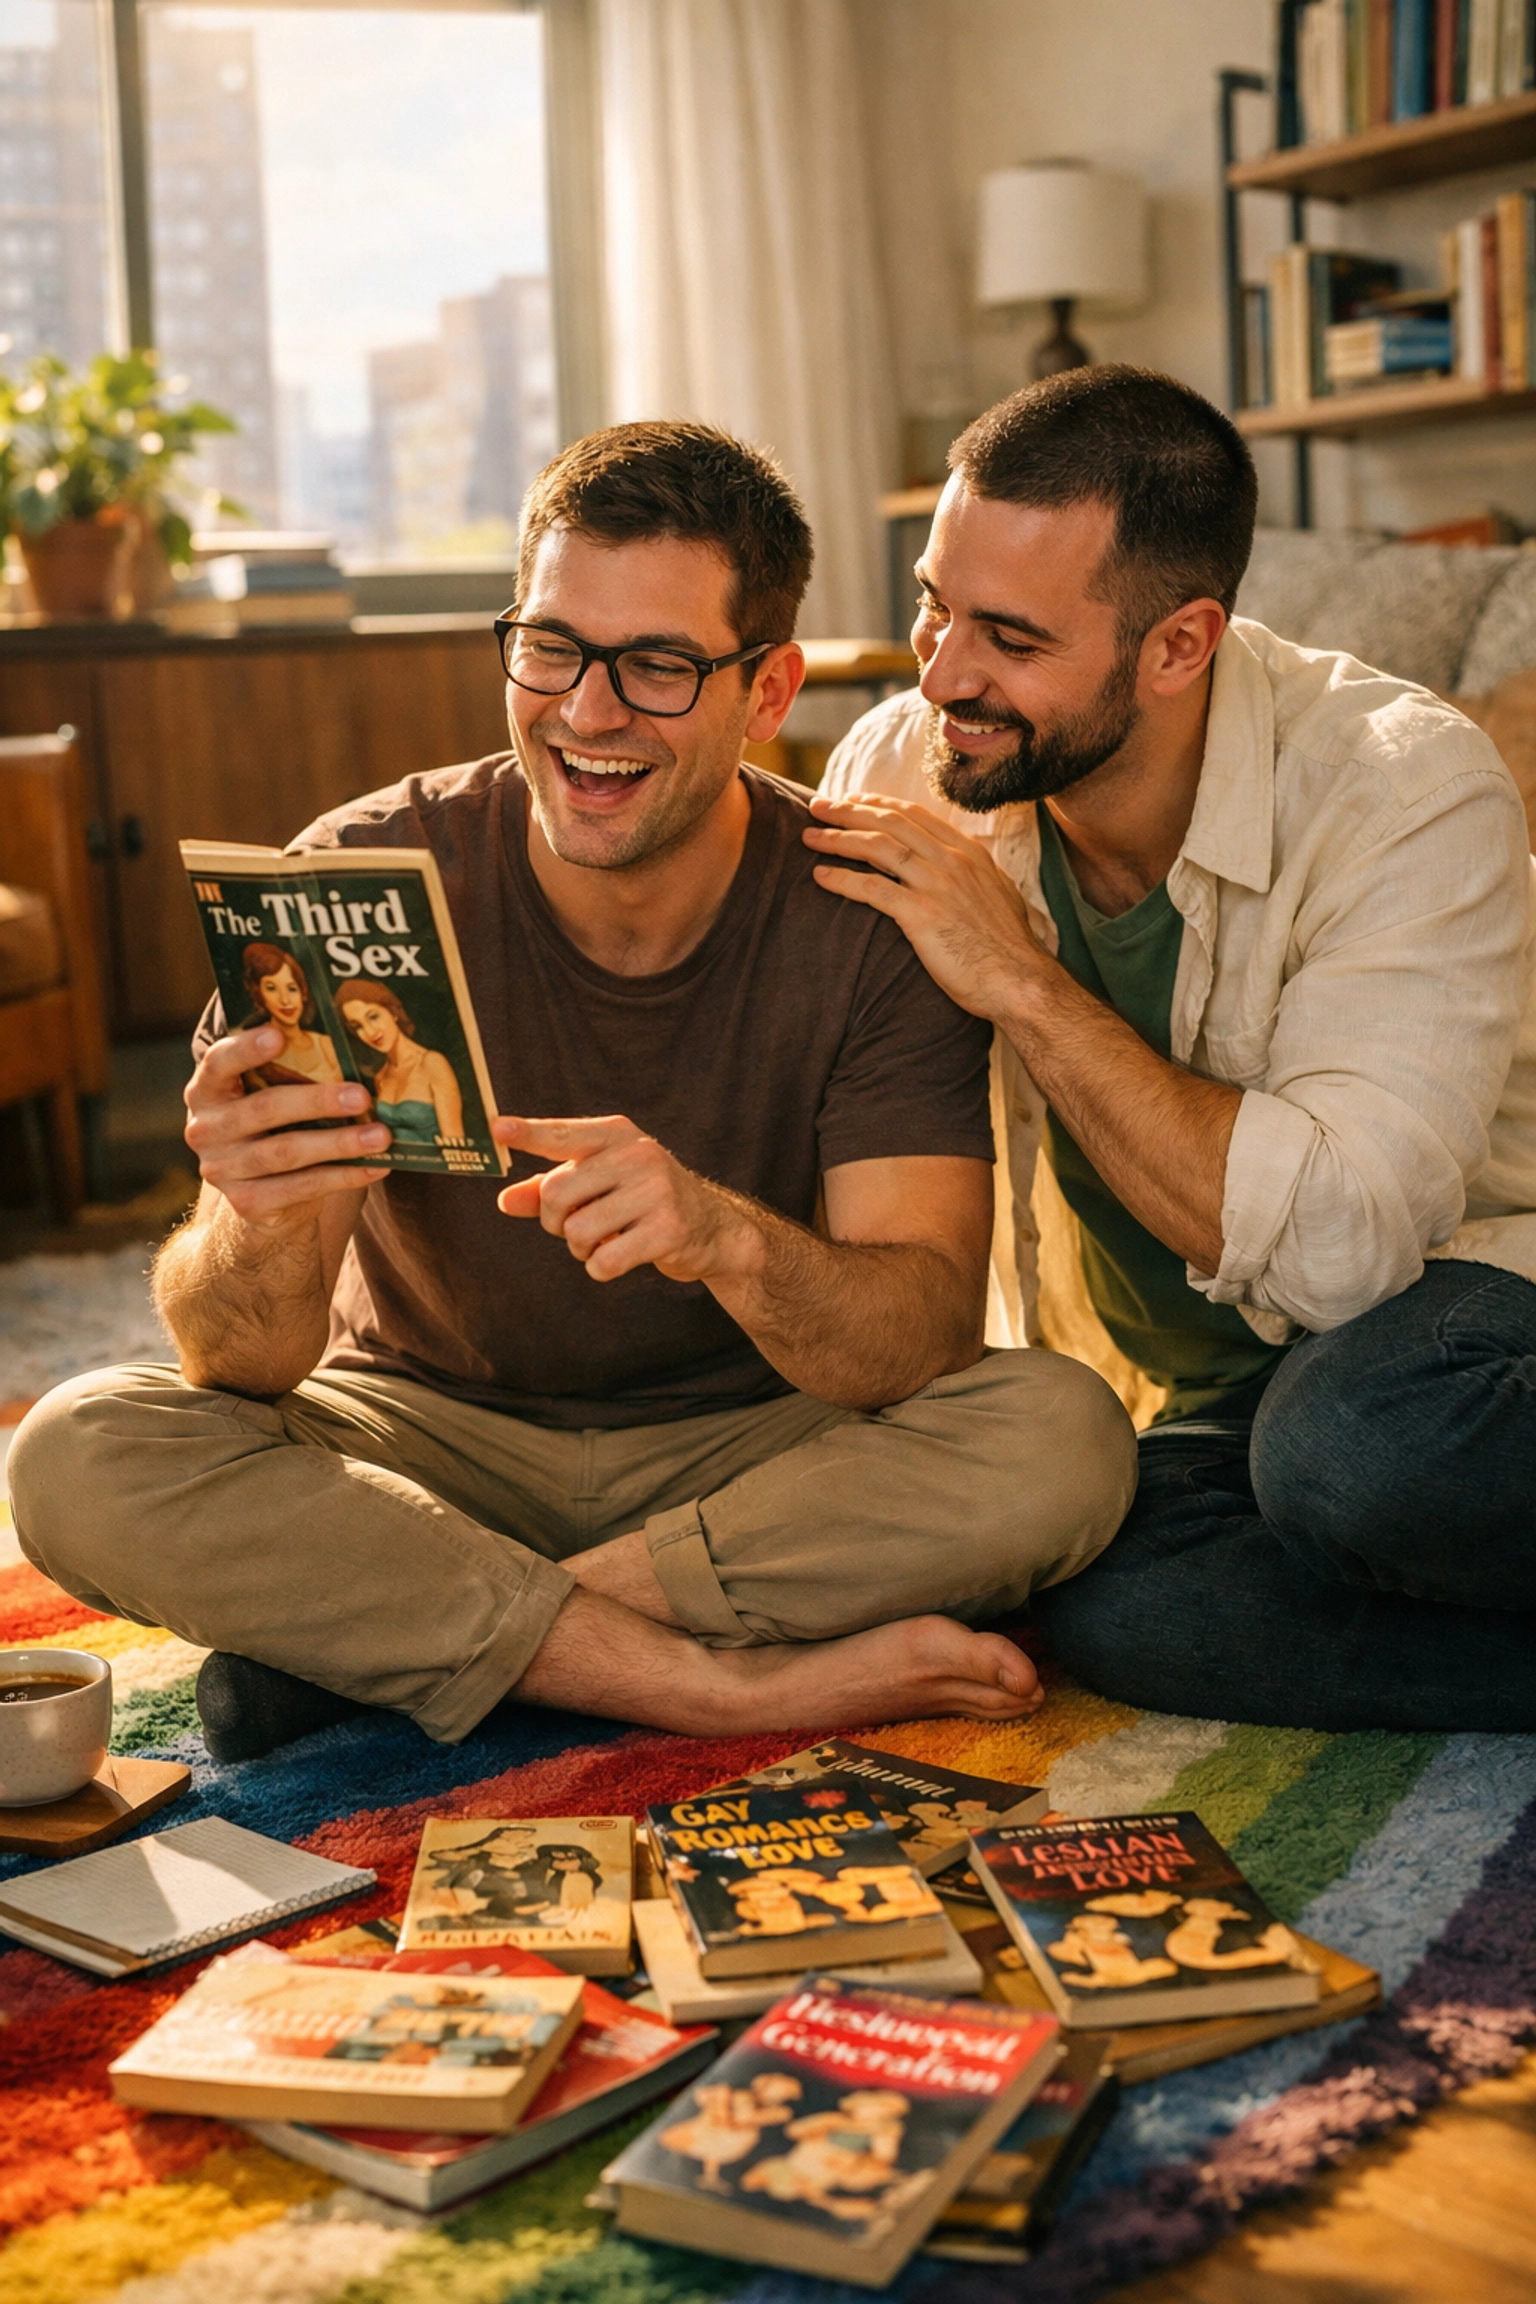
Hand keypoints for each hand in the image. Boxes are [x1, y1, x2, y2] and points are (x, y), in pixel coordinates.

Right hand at [184, 1027, 390, 1223]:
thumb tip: (353, 1051)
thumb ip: (290, 1074)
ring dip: (339, 1143)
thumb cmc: (275, 1127)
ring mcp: (222, 1170)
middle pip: (264, 1109)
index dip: (246, 1049)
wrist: (263, 1196)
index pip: (218, 1063)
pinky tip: (375, 1166)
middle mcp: (206, 1129)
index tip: (279, 1035)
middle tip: (361, 1096)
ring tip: (381, 1135)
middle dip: (317, 1101)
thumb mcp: (270, 1097)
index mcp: (208, 1091)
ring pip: (287, 1152)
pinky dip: (343, 1176)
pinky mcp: (246, 1203)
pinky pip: (302, 1187)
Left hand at [495, 1115, 746, 1282]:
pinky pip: (603, 1261)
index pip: (561, 1135)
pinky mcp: (668, 1230)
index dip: (526, 1133)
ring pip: (577, 1232)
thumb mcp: (600, 1184)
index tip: (495, 1126)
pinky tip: (623, 1255)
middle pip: (556, 1193)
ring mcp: (656, 1191)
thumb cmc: (642, 1200)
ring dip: (581, 1248)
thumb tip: (504, 1201)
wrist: (711, 1227)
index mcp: (617, 1136)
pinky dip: (601, 1267)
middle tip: (577, 1225)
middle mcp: (638, 1155)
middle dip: (555, 1221)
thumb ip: (549, 1190)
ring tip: (607, 1239)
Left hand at [804, 792, 1041, 1018]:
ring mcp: (938, 885)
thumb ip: (971, 876)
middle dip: (849, 810)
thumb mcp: (996, 896)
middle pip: (890, 821)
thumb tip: (958, 870)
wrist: (1019, 981)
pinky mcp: (922, 916)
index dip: (879, 803)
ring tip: (810, 837)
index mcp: (969, 853)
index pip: (915, 814)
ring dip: (838, 838)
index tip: (853, 799)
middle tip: (818, 806)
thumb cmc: (1006, 949)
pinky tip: (820, 877)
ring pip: (878, 847)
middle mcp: (952, 861)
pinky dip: (842, 879)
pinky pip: (873, 889)